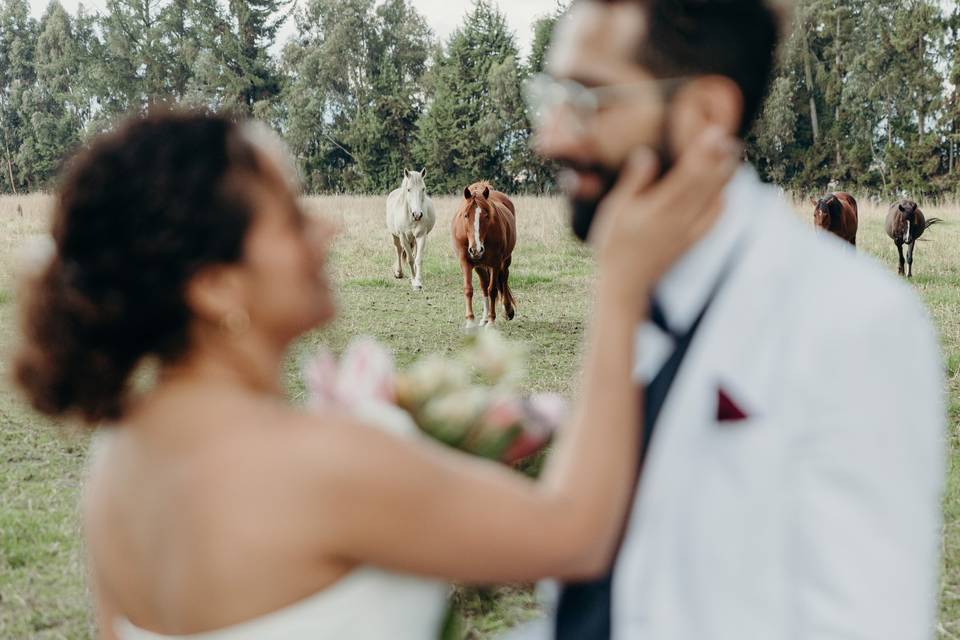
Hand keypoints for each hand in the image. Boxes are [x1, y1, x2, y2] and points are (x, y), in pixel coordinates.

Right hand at [588, 126, 741, 311]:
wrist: (626, 283)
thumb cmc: (614, 244)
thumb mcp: (615, 210)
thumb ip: (633, 182)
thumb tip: (646, 153)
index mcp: (659, 208)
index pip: (687, 175)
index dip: (702, 152)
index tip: (713, 132)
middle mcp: (678, 219)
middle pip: (706, 184)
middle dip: (719, 160)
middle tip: (729, 138)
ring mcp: (688, 232)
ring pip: (713, 200)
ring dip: (724, 177)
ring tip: (732, 156)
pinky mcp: (691, 242)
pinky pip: (713, 220)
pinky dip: (722, 203)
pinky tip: (725, 192)